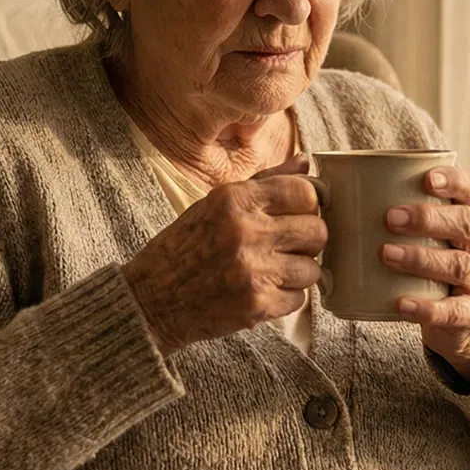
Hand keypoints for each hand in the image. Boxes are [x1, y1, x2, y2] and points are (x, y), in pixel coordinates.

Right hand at [120, 156, 326, 353]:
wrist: (152, 300)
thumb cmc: (184, 248)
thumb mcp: (215, 203)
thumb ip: (265, 181)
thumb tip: (305, 163)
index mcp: (234, 199)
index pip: (304, 192)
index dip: (309, 203)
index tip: (300, 212)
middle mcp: (246, 232)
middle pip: (317, 230)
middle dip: (308, 238)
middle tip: (289, 244)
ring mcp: (254, 271)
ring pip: (313, 267)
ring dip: (298, 271)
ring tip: (273, 270)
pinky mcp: (257, 306)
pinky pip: (299, 298)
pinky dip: (286, 297)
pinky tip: (263, 290)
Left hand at [381, 165, 469, 383]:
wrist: (462, 318)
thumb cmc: (434, 259)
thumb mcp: (429, 234)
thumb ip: (397, 209)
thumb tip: (328, 186)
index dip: (454, 181)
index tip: (427, 178)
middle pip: (465, 224)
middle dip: (427, 218)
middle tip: (390, 217)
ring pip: (458, 265)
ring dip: (421, 258)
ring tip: (386, 254)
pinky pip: (453, 311)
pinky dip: (427, 308)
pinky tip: (402, 304)